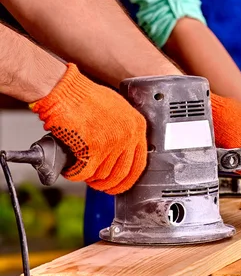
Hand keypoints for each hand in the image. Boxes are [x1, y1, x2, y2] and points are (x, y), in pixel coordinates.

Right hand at [30, 64, 146, 194]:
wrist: (66, 91)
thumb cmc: (86, 97)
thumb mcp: (117, 110)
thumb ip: (124, 130)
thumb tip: (121, 153)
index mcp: (137, 125)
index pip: (139, 163)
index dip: (127, 179)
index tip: (119, 184)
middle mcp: (128, 134)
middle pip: (121, 174)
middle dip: (107, 184)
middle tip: (96, 183)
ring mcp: (112, 142)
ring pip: (102, 175)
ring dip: (88, 177)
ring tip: (79, 168)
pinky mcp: (93, 148)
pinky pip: (84, 173)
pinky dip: (74, 174)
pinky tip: (70, 168)